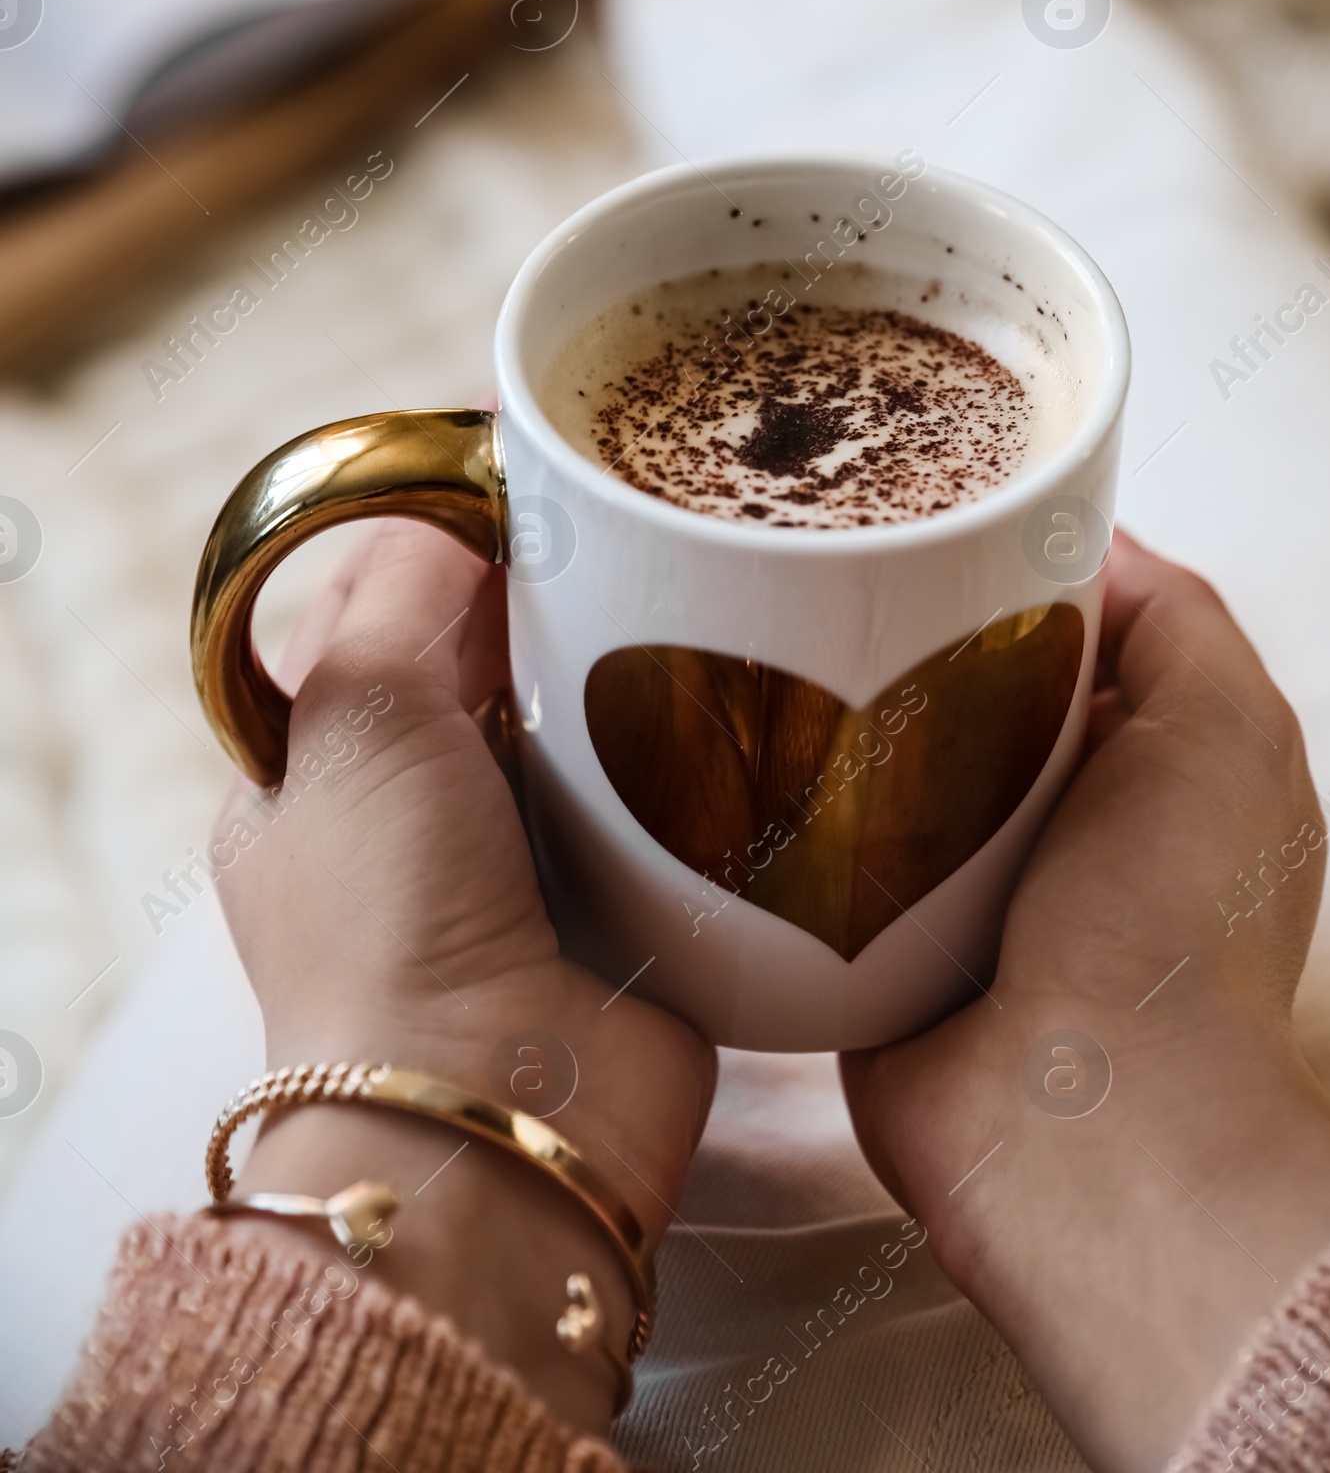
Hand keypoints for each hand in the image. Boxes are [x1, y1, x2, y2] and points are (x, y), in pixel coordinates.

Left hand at [216, 520, 715, 1424]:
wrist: (497, 1123)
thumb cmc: (387, 926)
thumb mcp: (354, 711)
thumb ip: (399, 586)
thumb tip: (461, 495)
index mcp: (316, 777)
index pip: (378, 615)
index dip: (447, 535)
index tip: (531, 469)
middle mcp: (418, 824)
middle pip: (497, 663)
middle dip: (560, 600)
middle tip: (641, 519)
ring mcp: (527, 875)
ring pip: (592, 727)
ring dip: (639, 674)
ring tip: (709, 587)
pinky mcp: (630, 917)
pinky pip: (673, 805)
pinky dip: (704, 759)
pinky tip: (750, 694)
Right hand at [842, 532, 1329, 1472]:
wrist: (1077, 1123)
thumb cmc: (1173, 926)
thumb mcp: (1229, 723)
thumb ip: (1178, 615)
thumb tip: (1089, 543)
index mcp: (1154, 775)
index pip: (1074, 637)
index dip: (1010, 573)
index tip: (930, 512)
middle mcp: (1062, 830)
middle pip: (969, 688)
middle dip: (912, 636)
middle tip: (831, 570)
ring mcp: (964, 893)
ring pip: (884, 764)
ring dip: (839, 722)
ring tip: (765, 641)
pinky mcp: (873, 949)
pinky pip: (816, 854)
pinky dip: (787, 814)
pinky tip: (732, 750)